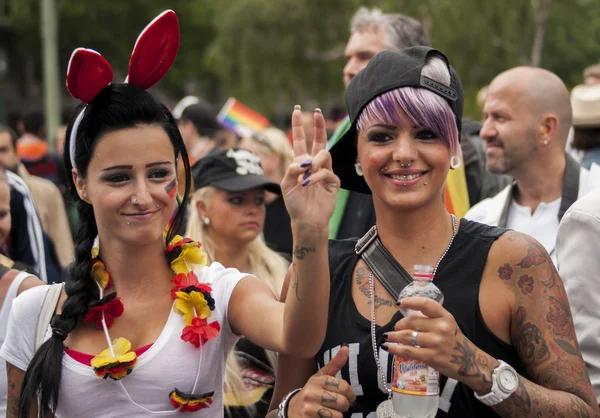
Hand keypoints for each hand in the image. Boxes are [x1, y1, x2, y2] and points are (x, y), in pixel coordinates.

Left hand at [281, 106, 339, 229]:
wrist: (306, 220)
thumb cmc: (295, 204)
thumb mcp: (286, 185)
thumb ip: (291, 170)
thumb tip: (302, 161)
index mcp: (300, 163)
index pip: (299, 140)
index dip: (298, 126)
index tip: (297, 110)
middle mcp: (313, 164)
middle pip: (319, 140)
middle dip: (318, 126)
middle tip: (317, 112)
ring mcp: (324, 171)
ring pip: (323, 154)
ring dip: (313, 162)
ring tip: (305, 175)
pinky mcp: (333, 181)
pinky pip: (326, 172)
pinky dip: (315, 177)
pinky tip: (308, 184)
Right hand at [288, 346, 356, 417]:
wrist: (292, 409)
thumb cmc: (311, 391)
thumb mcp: (320, 377)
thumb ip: (335, 364)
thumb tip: (346, 348)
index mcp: (318, 380)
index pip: (344, 386)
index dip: (351, 394)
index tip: (349, 397)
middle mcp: (312, 393)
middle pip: (342, 402)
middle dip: (345, 406)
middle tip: (340, 406)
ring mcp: (310, 408)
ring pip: (338, 415)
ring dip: (338, 415)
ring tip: (332, 412)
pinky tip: (325, 417)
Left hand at [385, 297, 496, 389]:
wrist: (470, 363)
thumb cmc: (454, 342)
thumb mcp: (447, 324)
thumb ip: (430, 319)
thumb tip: (406, 316)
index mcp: (445, 316)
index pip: (425, 304)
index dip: (409, 301)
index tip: (398, 304)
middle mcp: (441, 327)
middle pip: (412, 321)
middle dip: (399, 324)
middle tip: (395, 328)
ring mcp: (436, 343)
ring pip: (407, 336)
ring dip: (393, 336)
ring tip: (387, 337)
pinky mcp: (432, 357)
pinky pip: (408, 351)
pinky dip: (395, 348)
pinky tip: (388, 347)